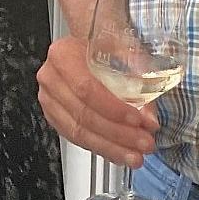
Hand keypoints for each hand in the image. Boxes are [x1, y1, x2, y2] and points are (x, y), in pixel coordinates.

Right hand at [37, 36, 159, 167]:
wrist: (87, 46)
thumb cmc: (104, 43)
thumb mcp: (123, 48)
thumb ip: (138, 79)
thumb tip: (149, 118)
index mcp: (63, 55)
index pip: (87, 89)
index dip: (114, 109)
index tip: (138, 121)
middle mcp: (50, 78)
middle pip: (83, 114)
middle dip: (118, 134)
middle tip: (144, 143)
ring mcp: (49, 99)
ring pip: (78, 132)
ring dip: (110, 147)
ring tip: (135, 156)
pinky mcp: (54, 116)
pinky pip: (76, 138)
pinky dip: (101, 148)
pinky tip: (119, 154)